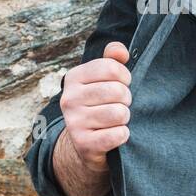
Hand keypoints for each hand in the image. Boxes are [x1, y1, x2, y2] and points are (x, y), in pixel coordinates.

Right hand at [58, 41, 131, 171]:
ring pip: (120, 113)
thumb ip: (112, 59)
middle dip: (126, 99)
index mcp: (73, 77)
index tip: (123, 84)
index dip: (125, 76)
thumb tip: (121, 52)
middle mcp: (69, 98)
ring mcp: (74, 122)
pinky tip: (115, 134)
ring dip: (124, 118)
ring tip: (117, 120)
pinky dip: (122, 135)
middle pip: (118, 91)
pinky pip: (118, 135)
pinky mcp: (83, 144)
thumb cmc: (98, 104)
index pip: (111, 67)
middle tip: (120, 105)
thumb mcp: (102, 79)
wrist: (84, 143)